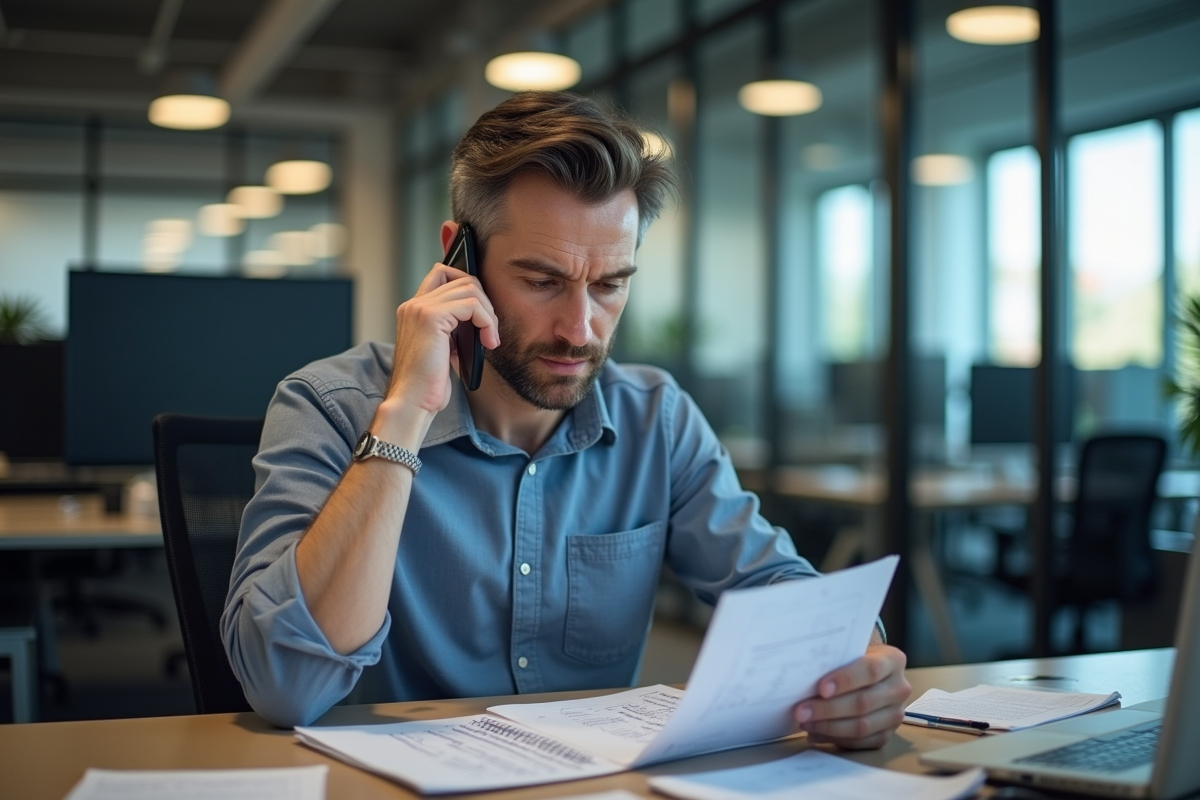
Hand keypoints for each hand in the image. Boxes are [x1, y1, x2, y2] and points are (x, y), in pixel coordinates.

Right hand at [382, 261, 500, 430]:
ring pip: (469, 288)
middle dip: (484, 302)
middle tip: (490, 329)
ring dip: (489, 313)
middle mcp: (413, 304)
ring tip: (490, 337)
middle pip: (461, 278)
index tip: (482, 314)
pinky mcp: (430, 317)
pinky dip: (487, 321)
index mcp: (413, 310)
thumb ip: (453, 329)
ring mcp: (420, 308)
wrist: (412, 402)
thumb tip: (480, 319)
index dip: (468, 286)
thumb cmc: (427, 384)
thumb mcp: (442, 349)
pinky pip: (472, 305)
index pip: (442, 274)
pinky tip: (488, 342)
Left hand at [792, 644, 910, 749]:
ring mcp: (895, 714)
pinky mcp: (886, 735)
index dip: (845, 680)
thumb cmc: (852, 660)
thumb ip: (833, 660)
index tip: (821, 688)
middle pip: (863, 702)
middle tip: (801, 711)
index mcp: (893, 660)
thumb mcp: (848, 651)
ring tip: (805, 723)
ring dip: (829, 727)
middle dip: (828, 709)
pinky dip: (835, 739)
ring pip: (862, 726)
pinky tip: (816, 733)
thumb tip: (803, 674)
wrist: (868, 675)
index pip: (871, 670)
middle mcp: (899, 688)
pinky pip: (861, 742)